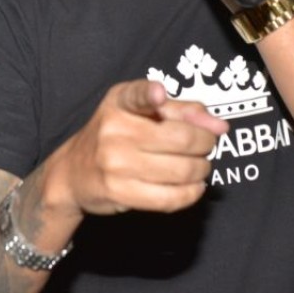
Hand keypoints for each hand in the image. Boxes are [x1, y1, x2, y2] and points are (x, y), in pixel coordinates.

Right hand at [46, 80, 227, 217]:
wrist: (73, 173)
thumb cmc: (115, 136)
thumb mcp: (140, 112)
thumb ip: (182, 111)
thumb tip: (220, 127)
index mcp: (120, 102)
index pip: (136, 94)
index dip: (150, 95)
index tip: (159, 95)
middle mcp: (115, 130)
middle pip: (182, 139)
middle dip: (205, 144)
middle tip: (206, 147)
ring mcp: (115, 163)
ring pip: (182, 170)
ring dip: (202, 170)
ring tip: (199, 167)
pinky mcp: (120, 192)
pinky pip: (170, 198)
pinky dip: (191, 193)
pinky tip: (193, 187)